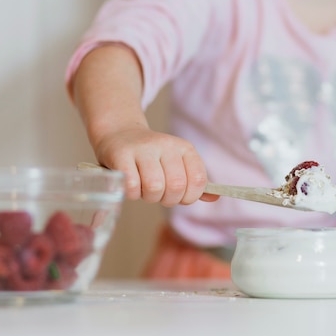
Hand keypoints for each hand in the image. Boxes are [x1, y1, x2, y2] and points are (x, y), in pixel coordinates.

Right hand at [93, 126, 218, 206]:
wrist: (120, 135)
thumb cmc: (152, 158)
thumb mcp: (177, 165)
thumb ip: (195, 182)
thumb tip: (215, 198)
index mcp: (184, 148)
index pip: (198, 180)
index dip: (190, 197)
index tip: (180, 196)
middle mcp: (166, 145)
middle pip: (176, 186)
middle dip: (168, 200)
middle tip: (159, 194)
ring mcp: (143, 148)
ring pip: (155, 187)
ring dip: (149, 197)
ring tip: (144, 189)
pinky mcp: (121, 155)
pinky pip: (132, 186)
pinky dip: (133, 194)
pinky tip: (131, 187)